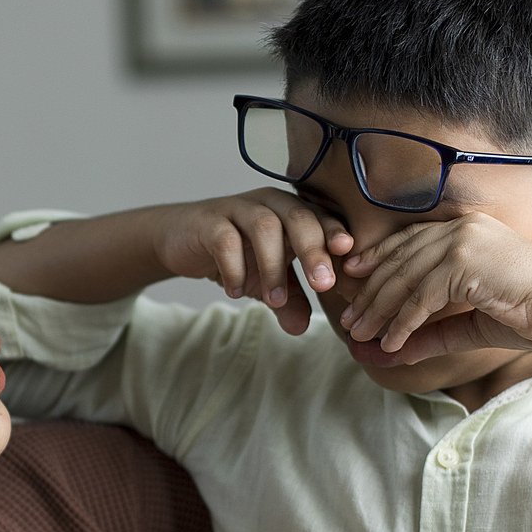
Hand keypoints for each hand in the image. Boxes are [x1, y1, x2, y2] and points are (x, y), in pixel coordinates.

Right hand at [151, 191, 352, 335]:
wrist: (181, 239)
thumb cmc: (234, 253)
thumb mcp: (265, 279)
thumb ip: (288, 299)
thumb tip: (302, 328)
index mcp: (291, 212)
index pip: (320, 218)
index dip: (336, 234)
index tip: (350, 258)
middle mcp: (269, 203)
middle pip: (298, 217)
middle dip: (314, 250)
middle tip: (323, 284)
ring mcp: (238, 209)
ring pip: (264, 228)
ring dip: (273, 267)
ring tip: (274, 300)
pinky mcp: (209, 222)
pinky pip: (225, 240)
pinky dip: (234, 268)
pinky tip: (236, 292)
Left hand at [338, 213, 531, 359]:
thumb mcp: (472, 324)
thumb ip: (432, 332)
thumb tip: (392, 352)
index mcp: (466, 230)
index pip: (409, 243)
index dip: (377, 263)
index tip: (354, 285)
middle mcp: (461, 228)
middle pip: (399, 259)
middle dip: (370, 292)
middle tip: (349, 321)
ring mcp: (463, 241)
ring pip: (404, 278)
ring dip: (378, 309)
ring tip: (360, 335)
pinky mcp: (465, 262)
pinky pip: (421, 297)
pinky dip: (402, 322)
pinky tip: (391, 342)